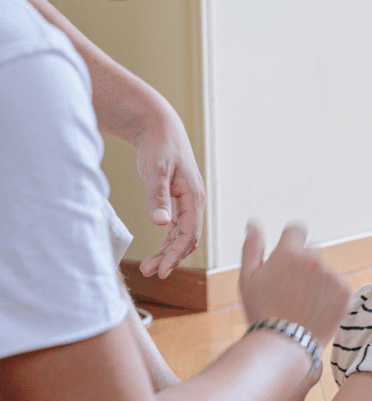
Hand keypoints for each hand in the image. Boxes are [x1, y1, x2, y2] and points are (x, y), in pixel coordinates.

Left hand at [135, 108, 205, 277]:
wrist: (159, 127)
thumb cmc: (159, 146)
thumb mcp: (156, 170)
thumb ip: (158, 197)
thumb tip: (161, 224)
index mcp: (194, 196)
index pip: (189, 234)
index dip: (175, 254)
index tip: (160, 270)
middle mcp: (194, 202)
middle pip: (186, 238)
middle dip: (170, 258)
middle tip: (149, 273)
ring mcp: (187, 202)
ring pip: (181, 235)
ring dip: (167, 252)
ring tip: (147, 267)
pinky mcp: (176, 200)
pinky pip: (175, 227)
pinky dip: (166, 241)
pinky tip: (155, 251)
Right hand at [239, 221, 351, 346]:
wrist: (284, 344)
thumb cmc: (261, 312)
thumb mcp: (248, 279)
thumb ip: (252, 247)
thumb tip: (253, 222)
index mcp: (289, 252)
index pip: (297, 230)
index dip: (291, 243)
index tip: (288, 261)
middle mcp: (313, 259)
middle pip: (312, 251)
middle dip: (304, 265)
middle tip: (291, 291)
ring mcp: (332, 274)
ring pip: (326, 269)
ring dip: (318, 280)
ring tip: (303, 304)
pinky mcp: (345, 290)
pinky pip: (338, 284)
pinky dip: (331, 294)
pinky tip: (317, 309)